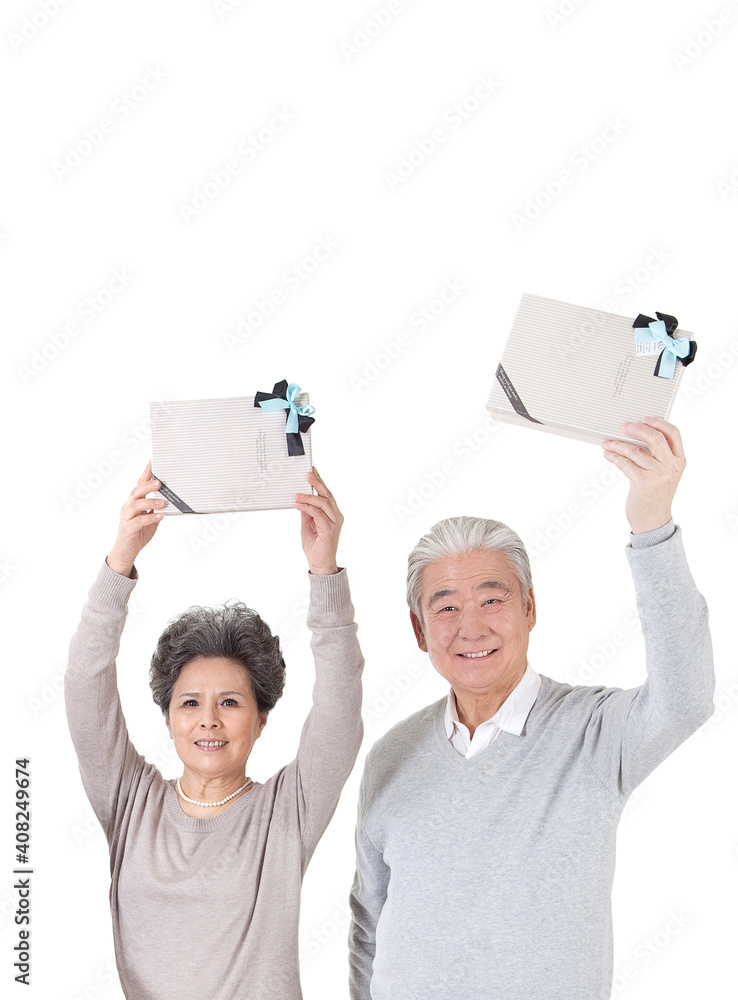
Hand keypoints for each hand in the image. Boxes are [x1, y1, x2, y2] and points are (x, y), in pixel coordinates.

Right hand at [107, 460, 165, 576]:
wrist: (126, 551)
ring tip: (163, 502)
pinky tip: (160, 516)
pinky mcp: (128, 528)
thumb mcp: (151, 519)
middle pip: (136, 491)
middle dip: (147, 485)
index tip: (153, 460)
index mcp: (135, 501)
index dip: (146, 472)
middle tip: (159, 482)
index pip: (140, 483)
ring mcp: (127, 517)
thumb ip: (158, 509)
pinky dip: (150, 518)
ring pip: (135, 504)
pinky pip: (138, 521)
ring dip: (149, 501)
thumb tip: (171, 499)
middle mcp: (129, 506)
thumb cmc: (138, 533)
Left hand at [294, 468, 342, 574]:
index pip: (327, 494)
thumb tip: (301, 499)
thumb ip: (307, 512)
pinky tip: (298, 504)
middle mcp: (336, 516)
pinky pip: (318, 514)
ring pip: (323, 503)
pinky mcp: (329, 530)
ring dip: (309, 496)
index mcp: (333, 514)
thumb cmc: (315, 546)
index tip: (313, 471)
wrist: (320, 564)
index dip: (321, 482)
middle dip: (317, 483)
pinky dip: (307, 507)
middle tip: (308, 473)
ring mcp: (334, 523)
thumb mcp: (308, 525)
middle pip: (327, 495)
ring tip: (297, 493)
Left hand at [601, 417, 685, 533]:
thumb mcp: (666, 473)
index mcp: (680, 461)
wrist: (653, 520)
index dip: (659, 422)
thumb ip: (659, 456)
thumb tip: (638, 435)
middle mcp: (671, 467)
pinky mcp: (643, 483)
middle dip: (637, 429)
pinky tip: (608, 454)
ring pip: (636, 451)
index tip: (645, 418)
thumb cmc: (656, 494)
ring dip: (618, 444)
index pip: (674, 433)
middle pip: (655, 438)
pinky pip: (625, 463)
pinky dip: (614, 456)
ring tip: (608, 443)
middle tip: (623, 426)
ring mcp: (658, 475)